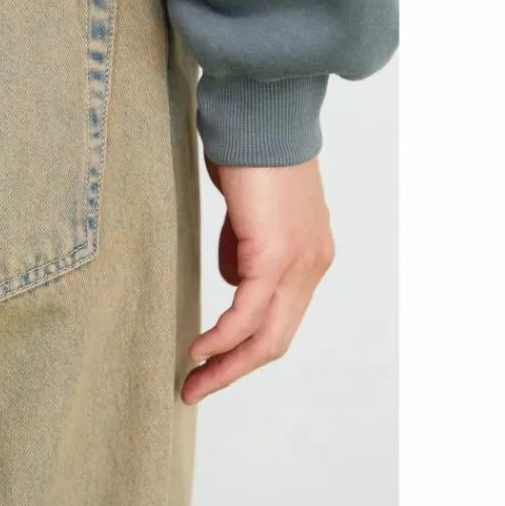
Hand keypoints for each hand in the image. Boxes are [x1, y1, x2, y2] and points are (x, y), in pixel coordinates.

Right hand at [181, 155, 334, 404]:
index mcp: (309, 256)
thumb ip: (245, 246)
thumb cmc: (249, 153)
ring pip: (265, 335)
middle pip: (276, 339)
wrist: (262, 116)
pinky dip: (222, 338)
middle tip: (196, 389)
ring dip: (225, 365)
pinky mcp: (275, 254)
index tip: (210, 363)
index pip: (280, 320)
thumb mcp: (249, 211)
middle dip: (234, 371)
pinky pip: (247, 313)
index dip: (245, 348)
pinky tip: (198, 350)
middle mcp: (312, 265)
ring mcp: (299, 262)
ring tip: (191, 381)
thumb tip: (233, 278)